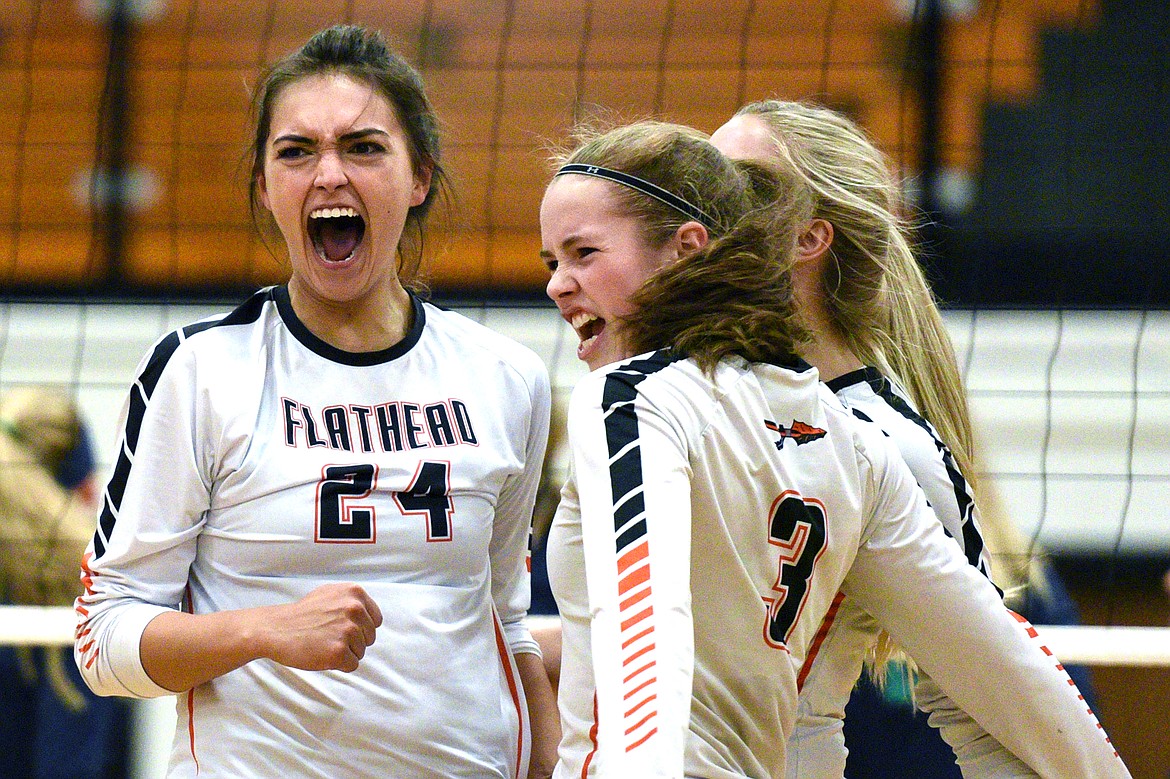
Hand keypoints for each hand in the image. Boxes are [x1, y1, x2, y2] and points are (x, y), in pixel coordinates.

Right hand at [259, 582, 382, 671]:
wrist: (276, 629)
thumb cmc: (302, 614)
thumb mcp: (330, 594)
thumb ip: (352, 601)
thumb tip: (370, 615)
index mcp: (355, 593)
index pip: (375, 620)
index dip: (360, 629)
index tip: (342, 629)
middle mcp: (354, 609)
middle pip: (370, 637)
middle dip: (353, 642)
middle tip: (329, 637)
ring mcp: (347, 630)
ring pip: (361, 652)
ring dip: (345, 653)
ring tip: (323, 643)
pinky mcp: (338, 651)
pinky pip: (352, 665)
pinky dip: (339, 665)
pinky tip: (322, 654)